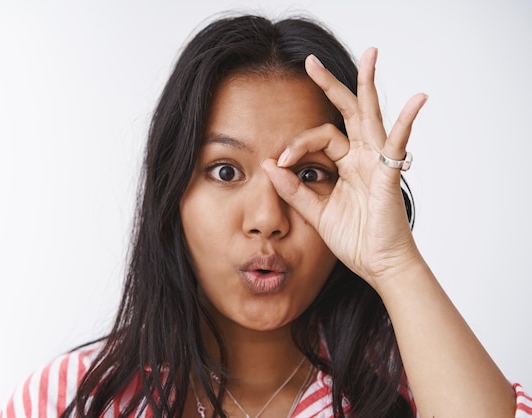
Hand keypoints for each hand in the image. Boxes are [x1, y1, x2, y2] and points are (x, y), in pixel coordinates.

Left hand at [262, 48, 427, 289]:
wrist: (378, 267)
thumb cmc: (354, 239)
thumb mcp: (316, 212)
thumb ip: (294, 189)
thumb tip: (270, 164)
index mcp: (346, 165)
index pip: (320, 138)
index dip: (298, 144)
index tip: (280, 160)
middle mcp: (363, 158)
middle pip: (347, 113)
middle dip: (331, 85)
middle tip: (311, 62)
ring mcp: (377, 164)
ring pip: (371, 116)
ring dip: (368, 85)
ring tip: (371, 54)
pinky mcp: (389, 177)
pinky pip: (398, 146)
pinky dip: (407, 122)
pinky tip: (417, 100)